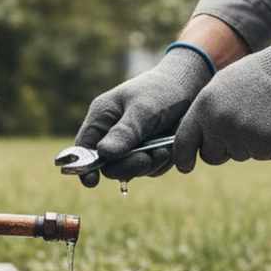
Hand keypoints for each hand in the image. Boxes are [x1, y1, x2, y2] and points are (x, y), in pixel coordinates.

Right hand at [75, 46, 213, 185]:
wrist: (188, 89)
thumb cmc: (160, 92)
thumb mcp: (143, 110)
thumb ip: (125, 132)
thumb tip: (103, 153)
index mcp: (102, 118)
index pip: (83, 147)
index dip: (83, 166)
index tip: (91, 182)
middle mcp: (111, 134)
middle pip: (108, 165)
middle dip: (128, 166)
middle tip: (147, 159)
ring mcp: (129, 146)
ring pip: (131, 170)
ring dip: (149, 165)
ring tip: (165, 149)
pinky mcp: (146, 153)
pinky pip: (150, 169)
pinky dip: (161, 163)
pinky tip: (170, 149)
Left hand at [173, 32, 270, 170]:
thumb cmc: (257, 77)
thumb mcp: (222, 87)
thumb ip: (207, 114)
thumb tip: (198, 141)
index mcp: (204, 106)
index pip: (184, 141)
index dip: (183, 158)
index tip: (185, 167)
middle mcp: (219, 122)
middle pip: (212, 156)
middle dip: (223, 150)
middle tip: (239, 130)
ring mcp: (243, 134)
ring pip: (240, 156)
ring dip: (250, 143)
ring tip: (262, 116)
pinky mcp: (266, 143)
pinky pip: (263, 155)